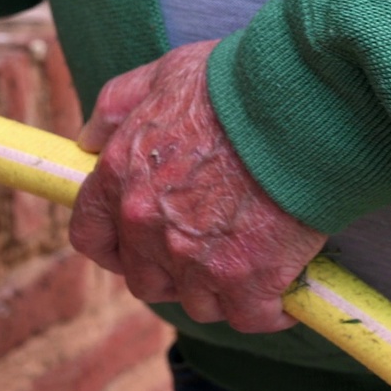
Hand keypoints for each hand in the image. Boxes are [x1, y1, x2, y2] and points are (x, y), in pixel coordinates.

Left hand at [69, 40, 327, 332]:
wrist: (301, 102)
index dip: (116, 247)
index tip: (139, 246)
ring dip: (225, 288)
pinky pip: (250, 316)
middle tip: (214, 248)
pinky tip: (287, 283)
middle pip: (147, 280)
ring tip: (257, 258)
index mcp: (121, 175)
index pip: (91, 236)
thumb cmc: (237, 82)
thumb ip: (117, 106)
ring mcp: (194, 257)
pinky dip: (270, 307)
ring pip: (200, 302)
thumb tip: (89, 139)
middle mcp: (147, 223)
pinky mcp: (245, 278)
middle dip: (176, 272)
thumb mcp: (163, 74)